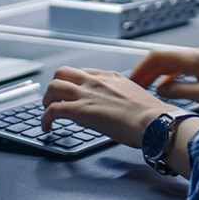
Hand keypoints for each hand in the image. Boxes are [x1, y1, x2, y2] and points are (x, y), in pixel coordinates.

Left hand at [40, 66, 172, 146]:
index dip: (73, 83)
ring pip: (53, 87)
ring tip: (47, 112)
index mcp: (110, 77)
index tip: (72, 93)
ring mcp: (87, 94)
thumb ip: (122, 96)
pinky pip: (53, 110)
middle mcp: (95, 81)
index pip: (82, 72)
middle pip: (62, 73)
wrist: (153, 122)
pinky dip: (45, 118)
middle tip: (54, 100)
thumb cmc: (150, 115)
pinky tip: (47, 127)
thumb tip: (120, 106)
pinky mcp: (80, 111)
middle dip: (55, 86)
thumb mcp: (135, 96)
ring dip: (46, 100)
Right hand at [130, 47, 198, 110]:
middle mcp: (197, 54)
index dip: (141, 68)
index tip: (132, 81)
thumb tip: (161, 90)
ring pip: (173, 63)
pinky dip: (172, 76)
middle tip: (136, 87)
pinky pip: (184, 67)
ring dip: (159, 74)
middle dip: (147, 72)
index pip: (157, 56)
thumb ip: (179, 91)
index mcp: (193, 58)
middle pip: (163, 58)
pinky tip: (171, 88)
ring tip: (149, 89)